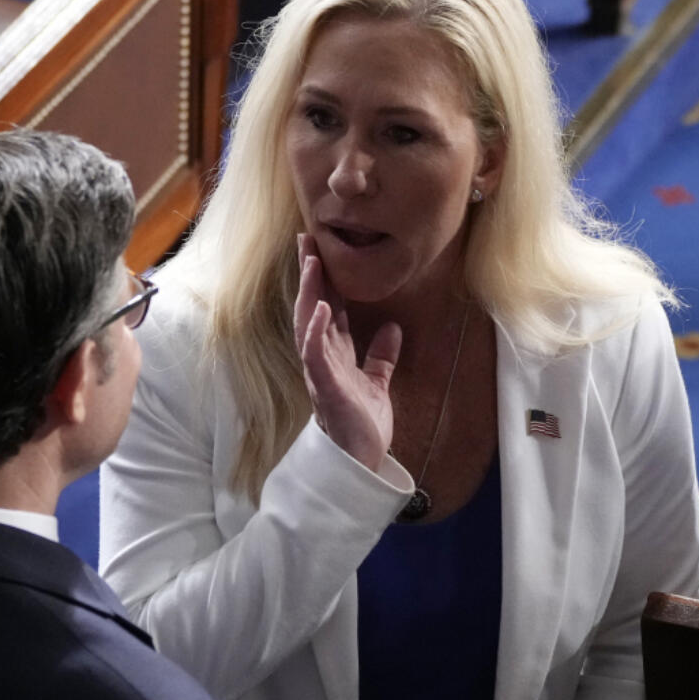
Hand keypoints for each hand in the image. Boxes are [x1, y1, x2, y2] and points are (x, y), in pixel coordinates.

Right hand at [294, 234, 400, 469]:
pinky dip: (316, 329)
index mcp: (334, 354)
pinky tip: (320, 307)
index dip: (324, 279)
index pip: (326, 308)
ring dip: (309, 292)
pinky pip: (316, 353)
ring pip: (308, 323)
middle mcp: (322, 357)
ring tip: (312, 262)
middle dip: (309, 274)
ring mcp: (320, 371)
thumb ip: (381, 356)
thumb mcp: (377, 382)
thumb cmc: (362, 424)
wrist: (362, 460)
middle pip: (312, 307)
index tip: (320, 248)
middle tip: (306, 239)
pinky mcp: (326, 386)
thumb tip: (392, 328)